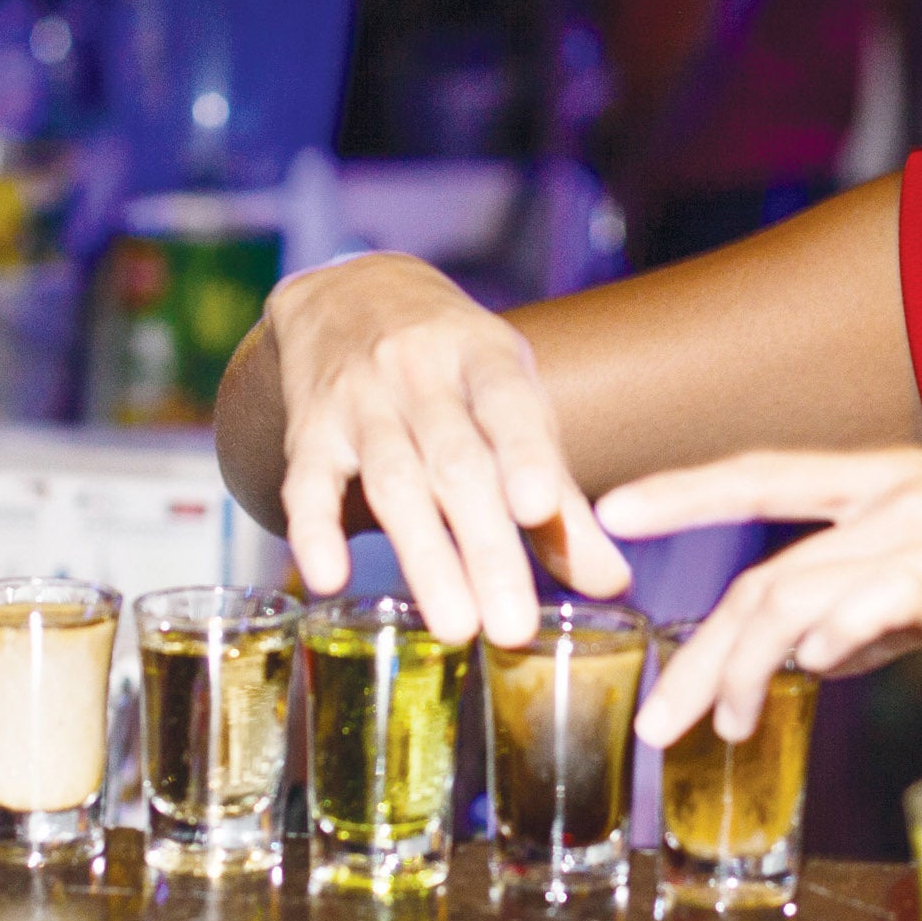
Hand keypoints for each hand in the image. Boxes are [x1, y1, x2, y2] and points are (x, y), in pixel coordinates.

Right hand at [262, 255, 626, 646]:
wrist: (349, 291)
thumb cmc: (456, 366)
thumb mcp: (512, 400)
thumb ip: (557, 494)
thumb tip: (614, 583)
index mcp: (485, 357)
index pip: (509, 405)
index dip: (525, 455)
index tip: (540, 510)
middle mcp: (420, 372)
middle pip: (456, 462)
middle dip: (486, 547)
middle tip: (514, 628)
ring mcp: (360, 399)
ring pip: (393, 481)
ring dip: (426, 557)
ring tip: (457, 630)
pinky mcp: (309, 431)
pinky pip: (306, 483)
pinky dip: (316, 530)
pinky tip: (330, 579)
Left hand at [596, 449, 921, 746]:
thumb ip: (885, 608)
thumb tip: (825, 652)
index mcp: (896, 481)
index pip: (768, 474)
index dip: (687, 488)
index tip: (616, 506)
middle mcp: (898, 497)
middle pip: (762, 567)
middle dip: (698, 646)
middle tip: (657, 714)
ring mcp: (921, 536)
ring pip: (789, 599)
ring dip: (739, 671)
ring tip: (714, 730)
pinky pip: (855, 617)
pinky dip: (819, 654)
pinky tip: (805, 688)